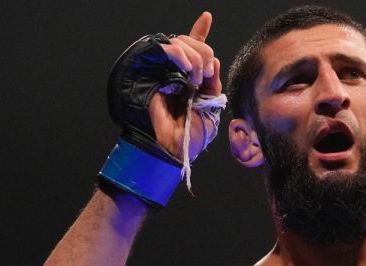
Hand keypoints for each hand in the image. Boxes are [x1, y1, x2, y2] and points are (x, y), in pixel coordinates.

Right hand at [107, 12, 221, 162]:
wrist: (174, 148)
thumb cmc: (192, 135)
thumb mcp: (211, 107)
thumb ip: (214, 84)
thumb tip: (212, 61)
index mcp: (192, 80)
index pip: (197, 52)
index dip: (200, 33)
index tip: (206, 17)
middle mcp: (178, 73)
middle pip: (191, 44)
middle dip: (204, 53)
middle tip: (204, 76)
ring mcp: (164, 71)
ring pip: (180, 43)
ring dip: (195, 56)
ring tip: (196, 78)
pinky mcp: (152, 72)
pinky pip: (167, 49)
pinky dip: (181, 54)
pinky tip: (188, 71)